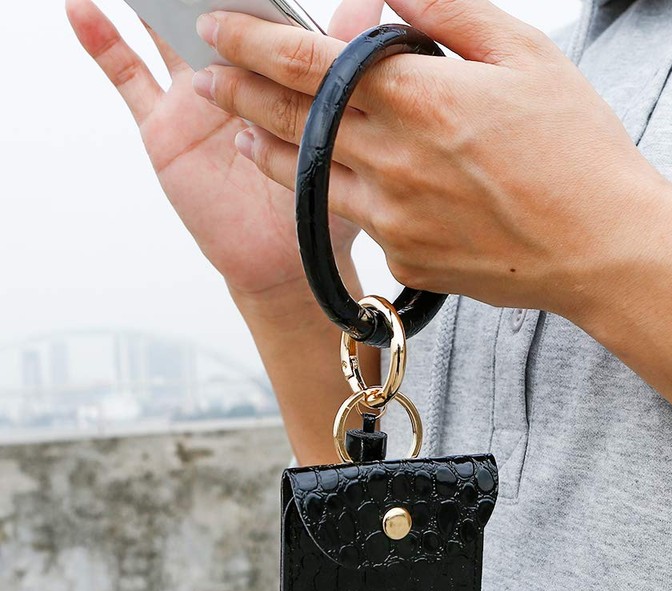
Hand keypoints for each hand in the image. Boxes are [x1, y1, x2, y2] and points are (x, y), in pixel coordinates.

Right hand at [66, 0, 382, 298]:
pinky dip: (103, 44)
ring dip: (149, 1)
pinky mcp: (163, 127)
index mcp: (278, 77)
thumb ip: (344, 68)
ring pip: (163, 34)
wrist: (281, 261)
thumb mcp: (338, 135)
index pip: (264, 17)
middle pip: (212, 17)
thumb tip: (368, 5)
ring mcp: (195, 100)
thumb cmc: (316, 204)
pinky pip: (128, 79)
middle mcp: (236, 80)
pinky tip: (81, 10)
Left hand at [189, 0, 664, 316]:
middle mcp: (392, 162)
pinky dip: (338, 195)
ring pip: (306, 178)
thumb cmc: (575, 150)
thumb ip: (446, 13)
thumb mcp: (524, 54)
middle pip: (290, 121)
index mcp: (419, 100)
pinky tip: (335, 181)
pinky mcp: (403, 259)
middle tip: (207, 80)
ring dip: (267, 149)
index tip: (218, 27)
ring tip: (243, 131)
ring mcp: (392, 219)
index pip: (307, 62)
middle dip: (238, 94)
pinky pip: (357, 221)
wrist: (600, 248)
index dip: (251, 41)